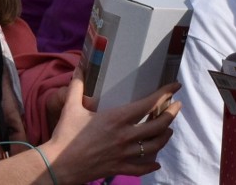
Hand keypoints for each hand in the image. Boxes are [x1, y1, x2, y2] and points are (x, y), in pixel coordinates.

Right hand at [43, 78, 181, 183]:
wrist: (58, 165)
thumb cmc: (65, 135)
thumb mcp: (71, 107)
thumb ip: (77, 86)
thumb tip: (80, 67)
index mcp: (117, 118)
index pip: (148, 104)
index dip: (165, 94)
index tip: (175, 87)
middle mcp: (125, 136)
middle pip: (158, 125)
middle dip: (171, 113)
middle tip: (177, 105)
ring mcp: (124, 154)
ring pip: (154, 145)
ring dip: (165, 136)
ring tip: (169, 129)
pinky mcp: (119, 167)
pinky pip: (141, 167)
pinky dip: (151, 165)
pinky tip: (156, 162)